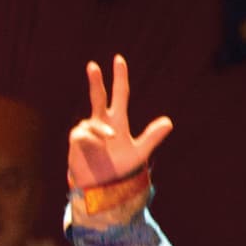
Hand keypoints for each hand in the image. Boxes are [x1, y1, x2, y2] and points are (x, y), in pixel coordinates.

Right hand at [68, 53, 174, 194]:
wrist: (103, 185)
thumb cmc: (120, 168)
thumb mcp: (140, 152)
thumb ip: (152, 136)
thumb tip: (169, 122)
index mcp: (118, 121)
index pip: (119, 94)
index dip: (119, 77)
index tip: (118, 60)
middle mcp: (102, 122)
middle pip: (98, 96)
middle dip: (95, 81)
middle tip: (92, 65)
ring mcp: (88, 130)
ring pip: (93, 120)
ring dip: (103, 129)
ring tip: (112, 139)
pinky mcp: (77, 140)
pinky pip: (84, 133)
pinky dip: (93, 139)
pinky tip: (96, 148)